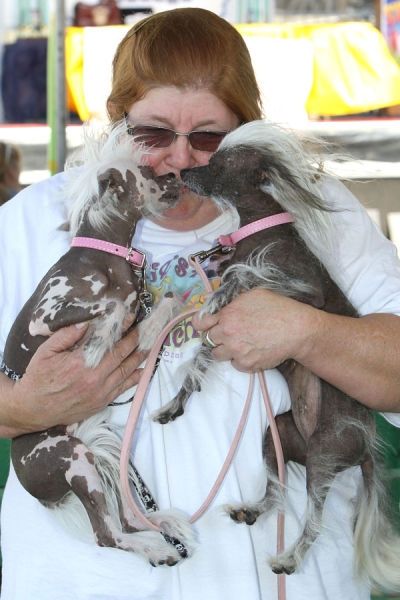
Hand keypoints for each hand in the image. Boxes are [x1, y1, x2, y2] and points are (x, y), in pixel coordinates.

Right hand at [10, 323, 146, 432]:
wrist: (33, 409)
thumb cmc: (38, 378)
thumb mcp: (46, 351)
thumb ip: (67, 335)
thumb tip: (87, 322)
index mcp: (81, 362)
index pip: (109, 341)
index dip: (123, 328)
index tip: (132, 317)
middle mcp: (95, 378)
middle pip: (122, 355)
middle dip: (136, 340)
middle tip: (146, 328)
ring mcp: (100, 392)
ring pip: (127, 371)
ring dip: (140, 356)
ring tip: (150, 344)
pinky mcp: (102, 402)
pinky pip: (124, 388)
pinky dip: (135, 378)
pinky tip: (144, 369)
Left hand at [193, 288, 318, 371]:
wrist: (297, 330)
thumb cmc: (279, 308)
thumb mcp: (253, 295)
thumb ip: (234, 303)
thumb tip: (223, 308)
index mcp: (227, 315)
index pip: (200, 323)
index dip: (201, 324)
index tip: (205, 325)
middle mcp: (227, 334)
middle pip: (208, 340)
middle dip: (215, 337)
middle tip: (226, 335)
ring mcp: (236, 352)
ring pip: (217, 355)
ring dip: (224, 350)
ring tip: (237, 345)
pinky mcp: (246, 365)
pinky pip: (234, 365)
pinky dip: (239, 360)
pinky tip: (249, 352)